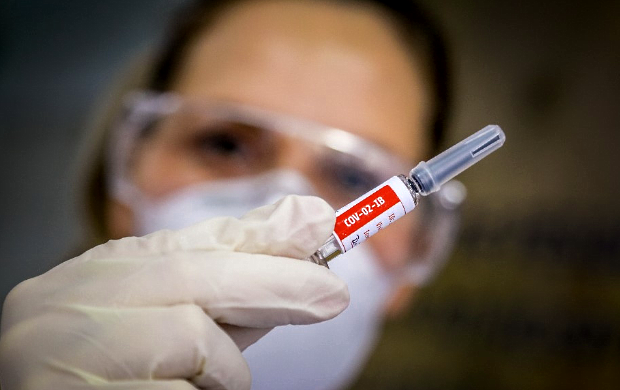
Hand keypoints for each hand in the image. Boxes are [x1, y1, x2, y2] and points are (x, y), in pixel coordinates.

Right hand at [0, 195, 348, 389]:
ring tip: (215, 382)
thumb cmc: (111, 367)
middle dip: (274, 283)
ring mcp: (62, 350)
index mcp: (96, 272)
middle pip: (193, 276)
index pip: (191, 240)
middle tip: (333, 294)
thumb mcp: (164, 316)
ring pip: (190, 334)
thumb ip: (226, 285)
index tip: (320, 220)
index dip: (262, 233)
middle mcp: (69, 300)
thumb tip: (304, 241)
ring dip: (226, 364)